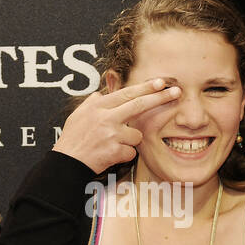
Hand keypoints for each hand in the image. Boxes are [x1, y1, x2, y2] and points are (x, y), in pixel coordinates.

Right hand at [52, 77, 180, 173]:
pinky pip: (131, 152)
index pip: (126, 93)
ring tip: (111, 145)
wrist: (67, 162)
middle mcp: (106, 118)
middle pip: (139, 105)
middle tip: (177, 91)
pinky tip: (110, 155)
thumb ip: (92, 103)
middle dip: (160, 97)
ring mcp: (111, 135)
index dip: (145, 87)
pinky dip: (124, 154)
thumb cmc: (73, 139)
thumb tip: (101, 94)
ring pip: (137, 135)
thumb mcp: (78, 114)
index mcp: (98, 106)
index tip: (161, 82)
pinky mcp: (115, 151)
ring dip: (130, 141)